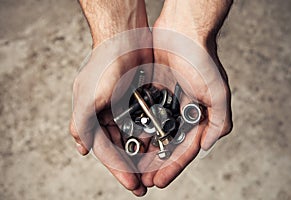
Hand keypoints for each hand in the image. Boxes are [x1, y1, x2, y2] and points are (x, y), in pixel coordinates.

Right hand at [69, 0, 152, 195]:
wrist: (127, 36)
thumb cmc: (105, 63)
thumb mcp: (88, 97)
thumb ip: (82, 125)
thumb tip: (82, 150)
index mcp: (91, 117)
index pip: (105, 150)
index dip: (118, 168)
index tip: (132, 184)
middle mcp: (106, 115)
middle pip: (120, 148)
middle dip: (132, 167)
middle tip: (144, 184)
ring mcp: (123, 109)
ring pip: (134, 139)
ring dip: (143, 155)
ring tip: (154, 172)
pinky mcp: (138, 101)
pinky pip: (145, 125)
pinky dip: (151, 137)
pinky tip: (159, 148)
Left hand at [139, 0, 232, 187]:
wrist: (181, 31)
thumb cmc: (201, 58)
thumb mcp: (218, 92)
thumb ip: (219, 121)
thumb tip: (207, 145)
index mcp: (199, 116)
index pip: (185, 149)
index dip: (173, 167)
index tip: (160, 181)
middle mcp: (183, 113)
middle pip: (168, 146)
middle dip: (156, 165)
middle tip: (144, 180)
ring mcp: (167, 104)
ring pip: (154, 134)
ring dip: (145, 151)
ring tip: (133, 167)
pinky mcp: (153, 93)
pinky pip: (143, 116)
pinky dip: (137, 130)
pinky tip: (128, 141)